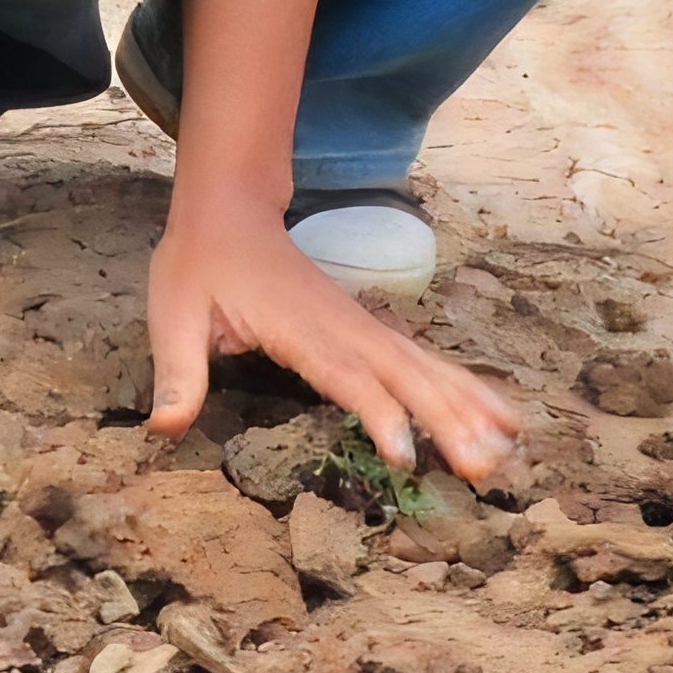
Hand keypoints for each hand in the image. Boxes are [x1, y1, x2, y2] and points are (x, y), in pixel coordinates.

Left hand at [143, 204, 519, 484]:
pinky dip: (462, 386)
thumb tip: (164, 429)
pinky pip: (420, 361)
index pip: (344, 372)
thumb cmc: (199, 262)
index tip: (404, 454)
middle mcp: (341, 324)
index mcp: (298, 325)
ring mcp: (360, 324)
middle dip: (446, 418)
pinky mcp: (366, 329)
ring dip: (467, 404)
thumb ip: (176, 373)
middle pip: (403, 373)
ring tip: (509, 445)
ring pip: (422, 366)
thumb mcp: (173, 314)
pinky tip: (496, 413)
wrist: (230, 206)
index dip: (376, 411)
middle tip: (484, 466)